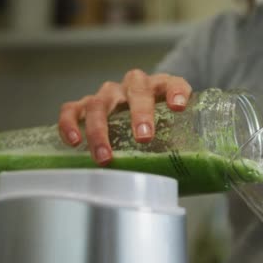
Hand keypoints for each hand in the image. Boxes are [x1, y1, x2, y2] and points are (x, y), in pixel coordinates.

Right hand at [58, 70, 191, 164]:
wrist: (135, 112)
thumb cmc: (158, 124)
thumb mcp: (174, 130)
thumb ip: (183, 147)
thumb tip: (192, 179)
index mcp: (161, 87)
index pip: (173, 83)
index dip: (176, 92)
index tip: (179, 107)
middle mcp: (133, 86)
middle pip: (136, 91)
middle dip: (140, 114)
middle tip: (144, 137)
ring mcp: (108, 94)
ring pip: (100, 103)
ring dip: (101, 130)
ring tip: (105, 157)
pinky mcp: (86, 104)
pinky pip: (72, 109)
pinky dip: (70, 123)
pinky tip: (73, 141)